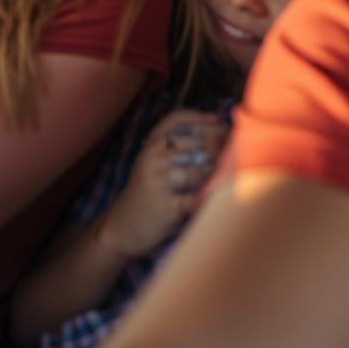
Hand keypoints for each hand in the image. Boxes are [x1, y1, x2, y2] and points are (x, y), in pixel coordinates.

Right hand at [96, 110, 228, 259]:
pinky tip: (208, 200)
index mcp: (150, 146)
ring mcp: (158, 182)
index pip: (177, 120)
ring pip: (198, 171)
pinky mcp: (165, 207)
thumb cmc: (146, 192)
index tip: (220, 125)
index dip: (202, 119)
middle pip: (194, 144)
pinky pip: (196, 198)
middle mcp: (152, 159)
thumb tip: (216, 122)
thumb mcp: (153, 162)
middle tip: (227, 157)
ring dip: (211, 177)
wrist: (121, 228)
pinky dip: (206, 199)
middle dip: (216, 149)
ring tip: (214, 182)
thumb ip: (178, 144)